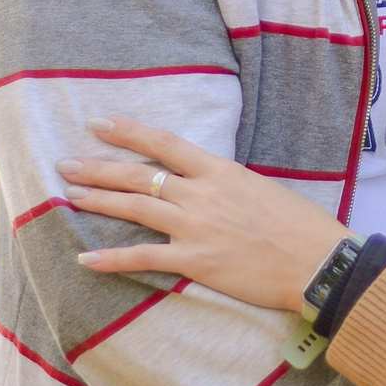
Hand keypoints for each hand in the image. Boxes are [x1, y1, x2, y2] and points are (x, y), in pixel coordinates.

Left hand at [63, 118, 348, 312]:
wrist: (319, 261)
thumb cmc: (301, 227)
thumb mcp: (262, 190)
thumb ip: (228, 186)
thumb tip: (207, 185)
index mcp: (221, 172)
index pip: (164, 143)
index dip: (128, 132)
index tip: (99, 124)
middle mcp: (202, 194)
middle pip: (138, 175)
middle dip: (97, 168)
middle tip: (66, 164)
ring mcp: (196, 227)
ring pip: (134, 208)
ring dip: (97, 201)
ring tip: (68, 196)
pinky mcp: (195, 261)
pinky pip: (143, 257)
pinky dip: (110, 258)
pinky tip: (84, 258)